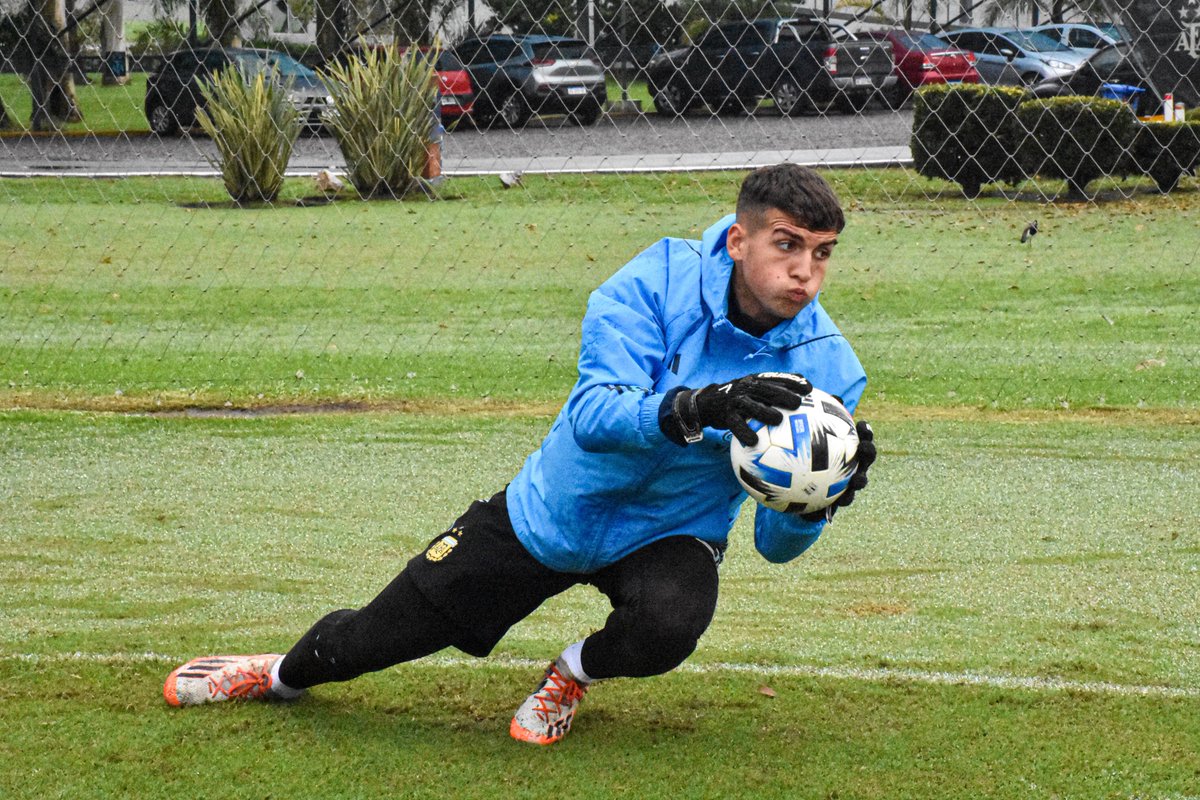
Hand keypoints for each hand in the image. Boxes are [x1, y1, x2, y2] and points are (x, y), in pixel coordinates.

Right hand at [662, 372, 811, 446]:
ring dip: (765, 412)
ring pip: (751, 405)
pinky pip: (736, 425)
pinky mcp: (726, 415)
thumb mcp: (755, 390)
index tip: (809, 388)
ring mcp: (735, 401)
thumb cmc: (740, 399)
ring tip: (778, 419)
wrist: (708, 403)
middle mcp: (746, 387)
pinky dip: (744, 433)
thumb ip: (775, 390)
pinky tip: (754, 441)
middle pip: (766, 389)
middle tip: (797, 403)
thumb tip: (805, 389)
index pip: (777, 378)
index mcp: (756, 380)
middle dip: (782, 394)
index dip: (793, 381)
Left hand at [800, 420, 875, 521]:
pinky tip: (837, 499)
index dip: (865, 432)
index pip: (861, 438)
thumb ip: (813, 419)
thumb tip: (819, 403)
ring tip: (857, 478)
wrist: (796, 490)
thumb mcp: (805, 438)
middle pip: (867, 458)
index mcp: (848, 449)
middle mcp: (852, 465)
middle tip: (863, 446)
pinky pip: (843, 501)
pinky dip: (842, 500)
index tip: (861, 424)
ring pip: (860, 482)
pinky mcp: (839, 501)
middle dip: (869, 452)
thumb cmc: (803, 459)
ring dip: (861, 480)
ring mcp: (848, 484)